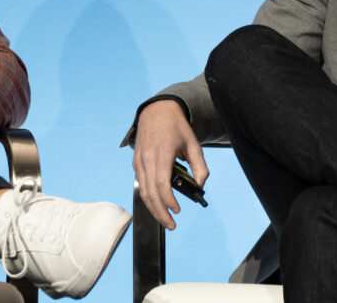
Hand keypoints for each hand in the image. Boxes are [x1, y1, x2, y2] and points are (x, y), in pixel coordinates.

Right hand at [132, 99, 208, 229]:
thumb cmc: (176, 127)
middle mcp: (146, 159)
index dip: (168, 201)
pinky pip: (140, 184)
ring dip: (152, 208)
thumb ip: (200, 166)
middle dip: (160, 212)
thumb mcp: (194, 144)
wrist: (157, 111)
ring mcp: (139, 162)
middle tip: (171, 224)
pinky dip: (148, 197)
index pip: (161, 184)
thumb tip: (200, 185)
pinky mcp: (136, 163)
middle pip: (149, 193)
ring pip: (142, 191)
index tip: (177, 210)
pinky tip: (158, 204)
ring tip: (165, 219)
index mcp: (161, 154)